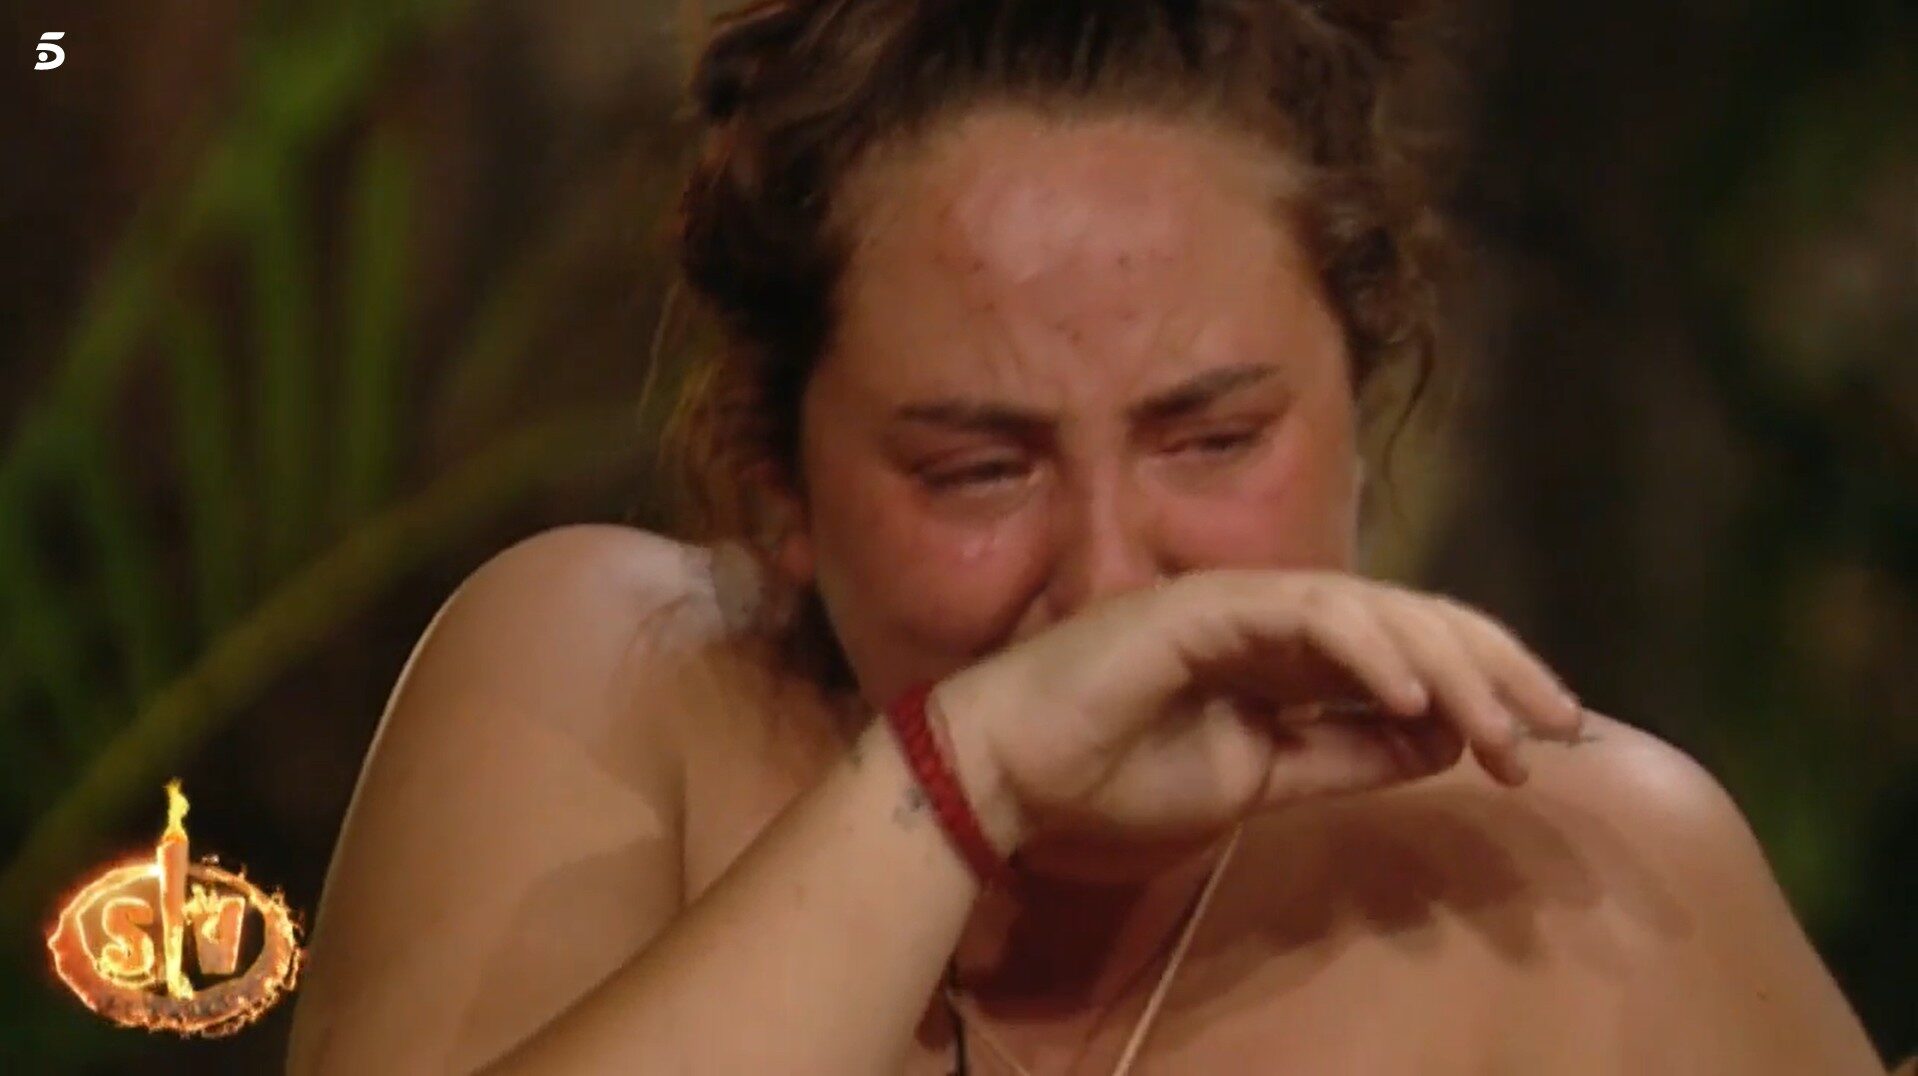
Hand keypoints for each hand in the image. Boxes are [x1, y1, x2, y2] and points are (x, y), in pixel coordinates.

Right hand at [933, 569, 1585, 848]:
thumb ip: (1343, 757)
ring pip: (1377, 610)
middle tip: (1562, 726)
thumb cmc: (1115, 780)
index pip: (1408, 653)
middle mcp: (1273, 616)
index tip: (1544, 744)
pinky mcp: (1205, 605)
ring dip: (1452, 666)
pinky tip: (1419, 697)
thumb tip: (1442, 740)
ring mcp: (1240, 601)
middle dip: (1497, 667)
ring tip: (1506, 728)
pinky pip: (1308, 616)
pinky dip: (1368, 650)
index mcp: (1286, 657)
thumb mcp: (1258, 783)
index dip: (1483, 687)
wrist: (1011, 778)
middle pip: (1414, 617)